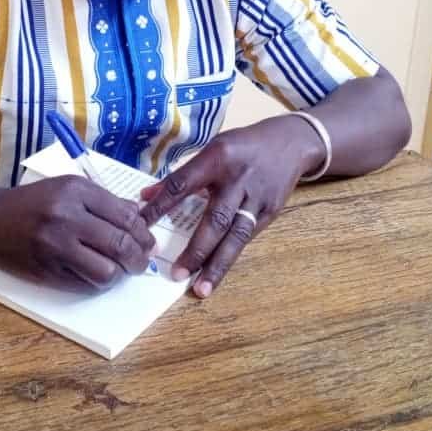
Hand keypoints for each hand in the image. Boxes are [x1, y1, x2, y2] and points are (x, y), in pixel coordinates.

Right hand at [0, 176, 155, 292]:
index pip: (125, 215)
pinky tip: (97, 274)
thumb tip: (138, 216)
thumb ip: (103, 200)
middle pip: (120, 243)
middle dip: (138, 257)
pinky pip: (85, 283)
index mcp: (76, 191)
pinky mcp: (47, 270)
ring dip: (119, 274)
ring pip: (106, 270)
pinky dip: (97, 281)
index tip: (147, 241)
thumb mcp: (67, 188)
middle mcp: (67, 216)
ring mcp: (56, 245)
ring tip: (119, 270)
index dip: (142, 233)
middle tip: (140, 261)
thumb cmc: (33, 202)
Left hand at [140, 115, 323, 297]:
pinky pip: (247, 238)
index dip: (160, 206)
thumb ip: (182, 175)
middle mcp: (237, 180)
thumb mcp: (212, 149)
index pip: (182, 186)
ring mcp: (256, 198)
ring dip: (216, 265)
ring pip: (235, 236)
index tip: (141, 226)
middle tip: (176, 273)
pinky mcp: (270, 212)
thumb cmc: (241, 145)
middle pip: (214, 220)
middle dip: (195, 250)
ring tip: (200, 288)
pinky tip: (216, 273)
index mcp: (217, 159)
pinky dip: (230, 256)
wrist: (290, 142)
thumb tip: (146, 196)